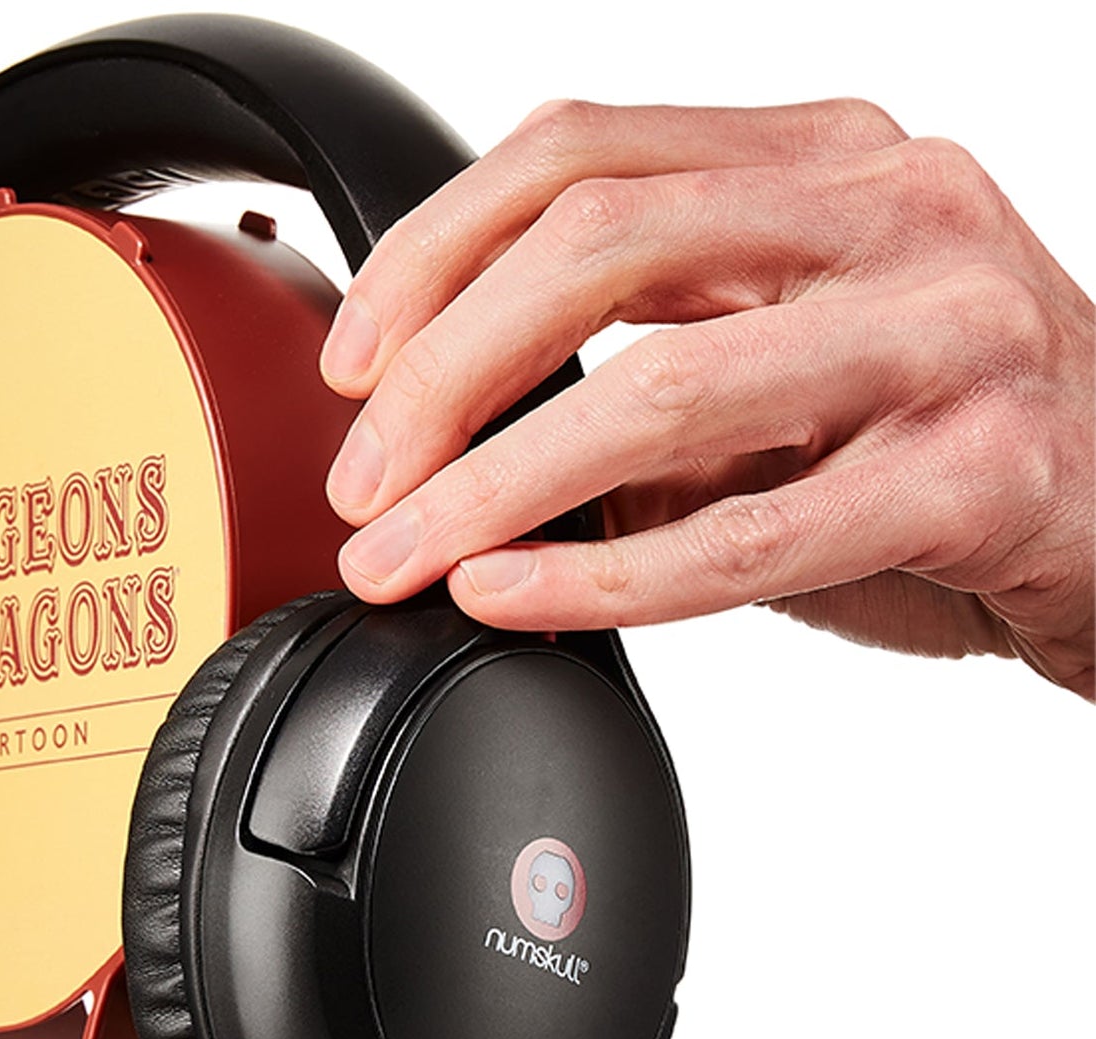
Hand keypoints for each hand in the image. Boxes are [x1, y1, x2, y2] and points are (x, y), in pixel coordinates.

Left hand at [320, 100, 1094, 697]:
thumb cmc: (931, 436)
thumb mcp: (776, 354)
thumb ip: (636, 354)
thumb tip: (434, 435)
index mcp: (821, 161)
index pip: (580, 151)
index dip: (433, 254)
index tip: (350, 366)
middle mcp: (890, 214)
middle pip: (599, 246)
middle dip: (439, 378)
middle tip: (363, 487)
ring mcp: (945, 333)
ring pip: (664, 388)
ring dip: (493, 488)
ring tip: (404, 556)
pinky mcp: (980, 472)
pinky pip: (750, 537)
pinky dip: (602, 578)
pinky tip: (509, 595)